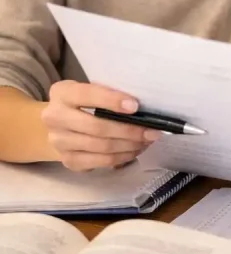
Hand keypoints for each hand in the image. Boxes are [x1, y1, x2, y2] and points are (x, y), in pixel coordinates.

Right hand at [41, 80, 159, 171]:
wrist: (60, 126)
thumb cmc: (84, 103)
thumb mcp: (91, 91)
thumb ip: (109, 95)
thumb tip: (142, 108)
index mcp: (62, 93)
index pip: (88, 95)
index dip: (112, 101)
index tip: (136, 106)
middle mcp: (55, 117)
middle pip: (97, 127)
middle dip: (129, 130)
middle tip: (152, 131)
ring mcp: (59, 142)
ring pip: (102, 147)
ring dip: (130, 145)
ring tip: (147, 140)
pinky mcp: (68, 161)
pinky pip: (102, 161)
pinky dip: (123, 157)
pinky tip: (135, 150)